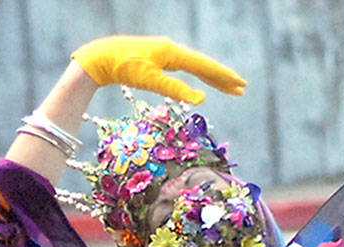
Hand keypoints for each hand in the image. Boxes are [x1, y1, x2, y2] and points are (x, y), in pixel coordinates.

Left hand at [71, 35, 245, 103]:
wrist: (101, 58)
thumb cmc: (125, 68)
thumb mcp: (151, 81)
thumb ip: (176, 90)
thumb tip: (201, 100)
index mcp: (173, 53)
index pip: (204, 67)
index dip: (223, 77)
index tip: (240, 85)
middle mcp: (172, 50)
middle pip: (204, 65)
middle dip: (223, 78)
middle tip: (242, 88)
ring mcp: (166, 53)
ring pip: (194, 66)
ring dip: (211, 77)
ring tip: (228, 86)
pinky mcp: (158, 59)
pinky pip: (184, 67)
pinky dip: (197, 75)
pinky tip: (201, 80)